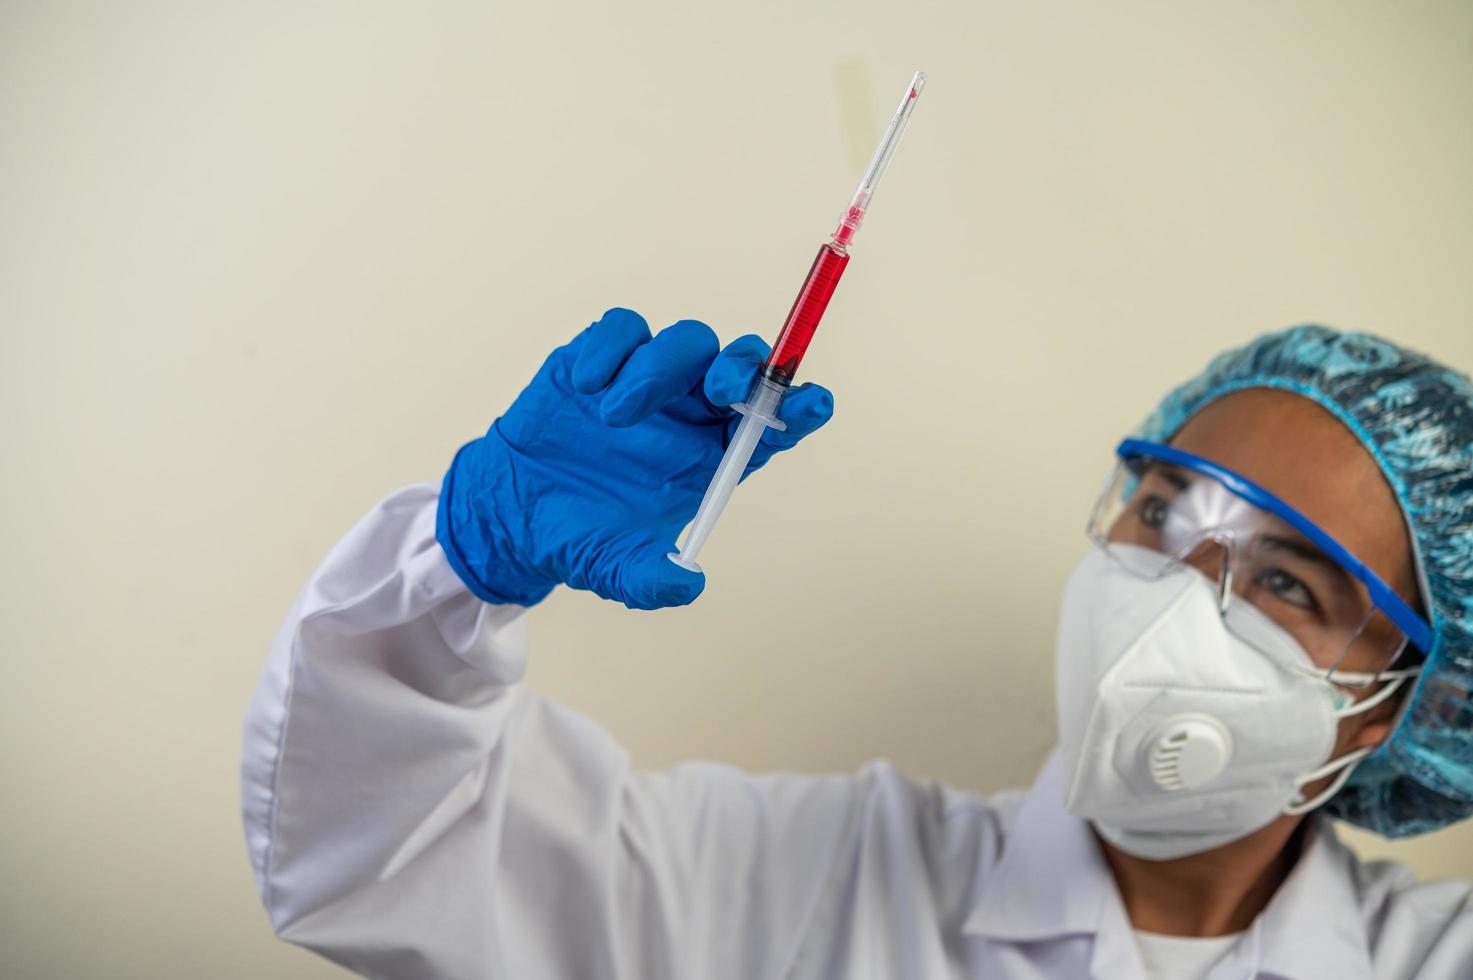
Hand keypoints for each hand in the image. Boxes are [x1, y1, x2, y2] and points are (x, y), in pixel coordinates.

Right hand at [437, 308, 834, 609]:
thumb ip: (652, 580)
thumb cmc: (580, 537)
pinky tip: (587, 386)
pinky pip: (623, 329)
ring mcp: (648, 380)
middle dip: (741, 369)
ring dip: (660, 370)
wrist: (513, 513)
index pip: (772, 423)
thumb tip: (688, 584)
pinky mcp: (602, 358)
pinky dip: (611, 348)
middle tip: (718, 390)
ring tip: (615, 418)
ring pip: (687, 341)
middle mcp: (690, 412)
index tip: (814, 404)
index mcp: (711, 456)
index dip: (800, 409)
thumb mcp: (617, 570)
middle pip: (740, 366)